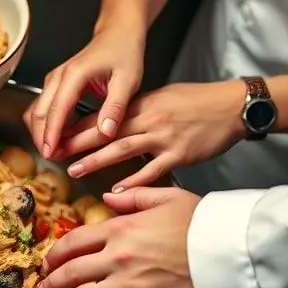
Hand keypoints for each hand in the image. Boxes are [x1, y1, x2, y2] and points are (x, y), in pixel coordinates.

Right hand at [24, 23, 144, 157]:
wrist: (117, 34)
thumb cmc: (124, 54)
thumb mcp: (128, 80)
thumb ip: (115, 107)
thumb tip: (105, 132)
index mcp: (74, 75)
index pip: (56, 110)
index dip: (51, 134)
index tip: (51, 153)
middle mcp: (58, 77)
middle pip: (38, 112)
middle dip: (42, 137)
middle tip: (53, 158)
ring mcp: (53, 80)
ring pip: (36, 111)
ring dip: (41, 132)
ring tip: (55, 151)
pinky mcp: (54, 85)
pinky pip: (42, 108)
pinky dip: (45, 124)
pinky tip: (57, 137)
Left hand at [38, 187, 201, 287]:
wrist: (228, 257)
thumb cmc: (203, 225)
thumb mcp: (168, 197)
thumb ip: (134, 196)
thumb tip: (108, 197)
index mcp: (119, 229)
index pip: (73, 242)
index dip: (55, 254)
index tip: (48, 262)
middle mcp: (115, 257)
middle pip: (70, 272)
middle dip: (51, 283)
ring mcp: (124, 285)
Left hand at [55, 81, 245, 189]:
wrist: (231, 105)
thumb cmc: (197, 101)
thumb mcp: (162, 97)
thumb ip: (137, 110)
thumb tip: (111, 121)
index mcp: (142, 104)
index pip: (103, 115)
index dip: (78, 126)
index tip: (58, 135)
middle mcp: (149, 119)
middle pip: (106, 131)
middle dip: (78, 144)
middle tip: (56, 154)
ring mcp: (164, 137)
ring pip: (123, 149)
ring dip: (96, 161)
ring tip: (75, 170)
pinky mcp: (179, 154)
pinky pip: (152, 170)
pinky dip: (133, 181)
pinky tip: (116, 190)